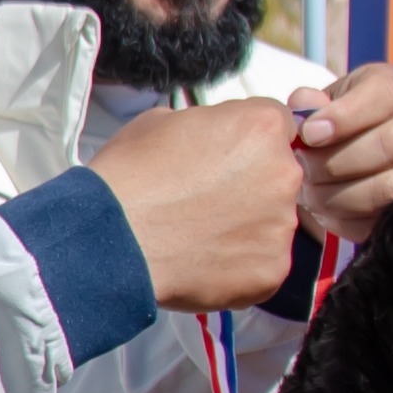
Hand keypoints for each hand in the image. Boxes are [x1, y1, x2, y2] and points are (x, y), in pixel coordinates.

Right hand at [92, 93, 310, 312]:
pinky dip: (239, 265)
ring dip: (246, 226)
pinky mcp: (272, 270)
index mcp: (260, 128)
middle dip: (250, 184)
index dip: (248, 141)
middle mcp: (283, 174)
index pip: (277, 125)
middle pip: (279, 175)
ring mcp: (281, 226)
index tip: (228, 157)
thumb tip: (211, 139)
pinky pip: (262, 263)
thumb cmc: (129, 178)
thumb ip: (207, 126)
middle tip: (206, 200)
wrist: (110, 239)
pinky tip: (203, 260)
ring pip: (272, 222)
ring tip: (200, 234)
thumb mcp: (163, 122)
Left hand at [299, 62, 392, 242]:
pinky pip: (386, 218)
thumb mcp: (320, 105)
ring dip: (342, 194)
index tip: (310, 134)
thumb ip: (308, 105)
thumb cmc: (331, 125)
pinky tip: (326, 210)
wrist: (348, 158)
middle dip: (339, 160)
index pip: (386, 94)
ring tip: (311, 191)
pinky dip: (349, 219)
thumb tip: (304, 107)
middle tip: (306, 166)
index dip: (345, 116)